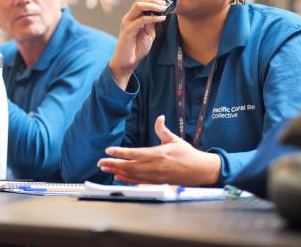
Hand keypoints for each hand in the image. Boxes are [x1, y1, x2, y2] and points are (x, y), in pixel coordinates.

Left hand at [97, 116, 220, 185]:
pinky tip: (118, 177)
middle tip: (100, 162)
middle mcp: (155, 166)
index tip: (109, 150)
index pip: (135, 153)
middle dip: (113, 163)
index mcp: (158, 153)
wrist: (199, 171)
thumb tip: (159, 117)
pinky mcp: (157, 182)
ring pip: (132, 175)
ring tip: (105, 168)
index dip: (120, 152)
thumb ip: (163, 130)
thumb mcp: (175, 139)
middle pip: (129, 166)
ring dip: (118, 171)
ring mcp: (155, 176)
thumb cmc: (187, 154)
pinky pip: (139, 182)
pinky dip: (127, 180)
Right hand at [109, 0, 166, 88]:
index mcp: (133, 18)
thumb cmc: (136, 49)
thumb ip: (152, 23)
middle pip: (139, 1)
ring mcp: (128, 23)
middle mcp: (129, 18)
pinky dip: (152, 17)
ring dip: (152, 5)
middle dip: (153, 0)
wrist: (127, 62)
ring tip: (163, 8)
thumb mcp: (148, 34)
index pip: (141, 2)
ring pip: (138, 6)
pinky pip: (141, 20)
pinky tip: (161, 18)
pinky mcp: (128, 30)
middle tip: (165, 3)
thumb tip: (159, 13)